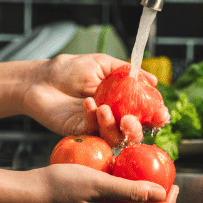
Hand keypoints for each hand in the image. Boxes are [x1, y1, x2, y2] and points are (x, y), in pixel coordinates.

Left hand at [24, 54, 169, 146]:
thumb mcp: (102, 64)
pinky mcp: (80, 133)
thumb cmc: (70, 70)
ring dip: (112, 125)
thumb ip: (126, 71)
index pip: (145, 114)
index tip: (161, 114)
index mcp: (122, 102)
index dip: (156, 117)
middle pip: (133, 133)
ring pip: (114, 137)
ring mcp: (96, 128)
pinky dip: (92, 118)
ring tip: (104, 108)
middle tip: (129, 120)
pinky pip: (93, 132)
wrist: (41, 78)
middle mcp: (112, 118)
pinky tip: (87, 103)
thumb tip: (153, 81)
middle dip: (136, 130)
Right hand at [32, 164, 178, 202]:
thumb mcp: (97, 183)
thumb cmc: (60, 186)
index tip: (175, 187)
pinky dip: (129, 194)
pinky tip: (129, 181)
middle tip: (171, 184)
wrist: (30, 192)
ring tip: (154, 182)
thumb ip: (128, 190)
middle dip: (160, 202)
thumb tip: (161, 195)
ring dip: (145, 198)